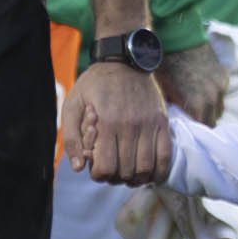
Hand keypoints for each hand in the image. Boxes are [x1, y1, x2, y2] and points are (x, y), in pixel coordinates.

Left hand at [71, 58, 171, 184]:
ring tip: (127, 173)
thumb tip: (78, 168)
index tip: (96, 169)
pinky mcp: (162, 122)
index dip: (99, 175)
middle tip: (111, 170)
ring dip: (135, 178)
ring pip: (146, 168)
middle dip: (115, 177)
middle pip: (126, 171)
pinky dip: (158, 172)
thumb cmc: (94, 84)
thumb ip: (71, 138)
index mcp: (107, 122)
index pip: (106, 167)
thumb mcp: (72, 105)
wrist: (124, 60)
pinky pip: (166, 156)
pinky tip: (148, 174)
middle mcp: (130, 125)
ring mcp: (149, 124)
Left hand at [157, 36, 228, 126]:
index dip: (195, 132)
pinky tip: (201, 87)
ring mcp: (220, 86)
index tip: (187, 130)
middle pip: (213, 121)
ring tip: (197, 103)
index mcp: (197, 106)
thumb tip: (176, 123)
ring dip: (210, 108)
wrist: (176, 37)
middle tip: (190, 118)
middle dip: (203, 121)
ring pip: (219, 107)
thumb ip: (174, 111)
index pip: (203, 131)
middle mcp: (213, 99)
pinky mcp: (223, 75)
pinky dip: (213, 93)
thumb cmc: (163, 66)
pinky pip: (221, 92)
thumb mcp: (164, 92)